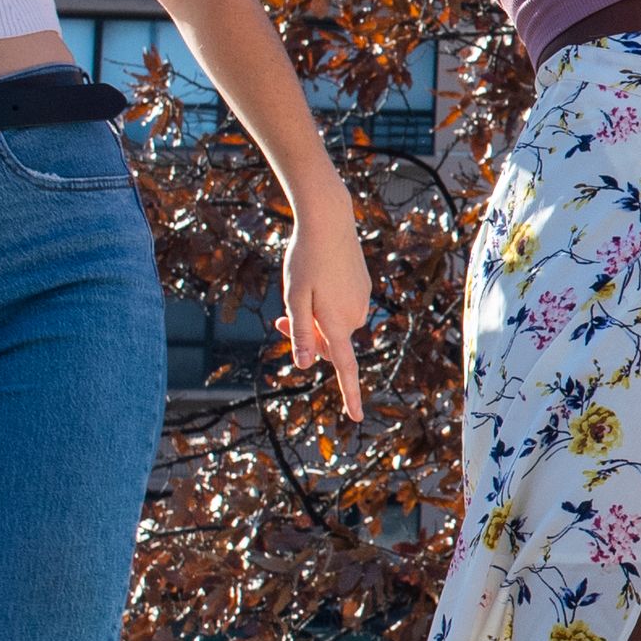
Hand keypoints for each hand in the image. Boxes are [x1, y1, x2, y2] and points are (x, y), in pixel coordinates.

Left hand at [281, 199, 371, 421]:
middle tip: (278, 319)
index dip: (350, 395)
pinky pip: (342, 309)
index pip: (345, 367)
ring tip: (297, 292)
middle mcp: (355, 317)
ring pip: (335, 325)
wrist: (329, 222)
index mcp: (337, 323)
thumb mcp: (294, 298)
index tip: (357, 418)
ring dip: (315, 320)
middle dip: (307, 339)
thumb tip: (307, 365)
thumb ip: (301, 333)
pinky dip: (326, 306)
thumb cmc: (305, 259)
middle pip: (331, 344)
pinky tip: (317, 280)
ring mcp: (362, 302)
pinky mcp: (363, 289)